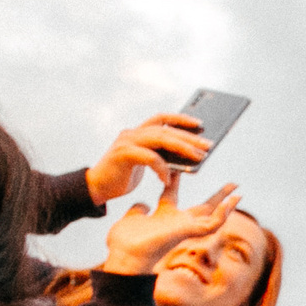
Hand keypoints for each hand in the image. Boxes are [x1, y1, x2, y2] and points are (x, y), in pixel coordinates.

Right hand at [84, 114, 210, 205]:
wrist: (96, 188)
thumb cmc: (122, 175)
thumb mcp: (144, 163)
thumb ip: (160, 155)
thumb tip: (188, 154)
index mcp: (137, 132)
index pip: (162, 118)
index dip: (181, 118)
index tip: (200, 123)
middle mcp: (132, 133)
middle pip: (166, 129)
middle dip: (189, 136)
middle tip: (209, 145)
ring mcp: (126, 142)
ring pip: (160, 139)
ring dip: (182, 147)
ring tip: (198, 157)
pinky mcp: (122, 154)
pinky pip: (149, 157)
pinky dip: (161, 168)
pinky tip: (168, 179)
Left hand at [99, 172, 239, 274]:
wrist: (124, 256)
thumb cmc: (125, 243)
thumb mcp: (132, 219)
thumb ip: (139, 210)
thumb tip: (143, 204)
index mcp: (160, 217)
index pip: (172, 195)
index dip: (176, 180)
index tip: (180, 168)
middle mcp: (176, 223)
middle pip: (202, 208)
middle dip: (218, 196)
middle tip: (234, 184)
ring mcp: (184, 229)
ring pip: (212, 218)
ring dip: (227, 206)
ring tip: (238, 194)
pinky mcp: (189, 232)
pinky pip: (211, 225)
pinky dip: (222, 215)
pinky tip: (229, 205)